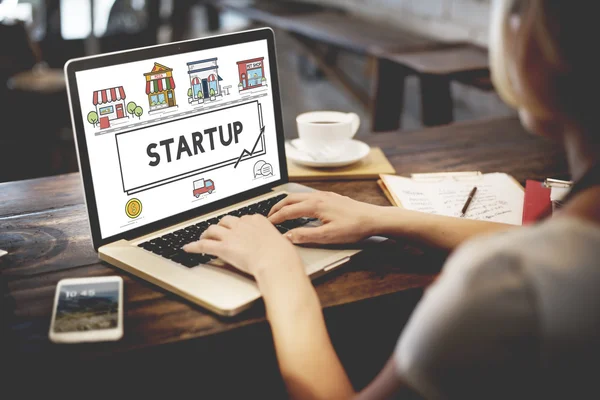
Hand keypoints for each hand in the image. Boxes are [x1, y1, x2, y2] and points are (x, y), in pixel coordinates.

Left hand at [183, 215, 303, 277]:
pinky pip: (204, 245)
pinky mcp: (223, 247)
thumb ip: (272, 240)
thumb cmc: (282, 255)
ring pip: (213, 229)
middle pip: (226, 221)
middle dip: (221, 226)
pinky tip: (188, 248)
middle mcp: (242, 224)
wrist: (276, 261)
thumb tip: (275, 245)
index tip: (235, 230)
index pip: (242, 219)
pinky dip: (194, 246)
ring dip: (206, 234)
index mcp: (257, 220)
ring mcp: (232, 235)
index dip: (236, 225)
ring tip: (203, 238)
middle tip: (218, 233)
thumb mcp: (280, 241)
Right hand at [268, 191, 382, 243]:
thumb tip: (288, 236)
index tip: (267, 224)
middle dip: (277, 207)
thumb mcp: (328, 236)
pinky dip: (297, 202)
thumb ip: (305, 236)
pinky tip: (300, 209)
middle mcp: (318, 197)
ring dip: (287, 203)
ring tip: (280, 212)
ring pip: (299, 196)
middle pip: (290, 199)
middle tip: (268, 216)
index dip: (276, 218)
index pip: (288, 211)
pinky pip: (308, 196)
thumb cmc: (353, 227)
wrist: (373, 218)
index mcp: (315, 205)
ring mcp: (324, 195)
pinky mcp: (330, 197)